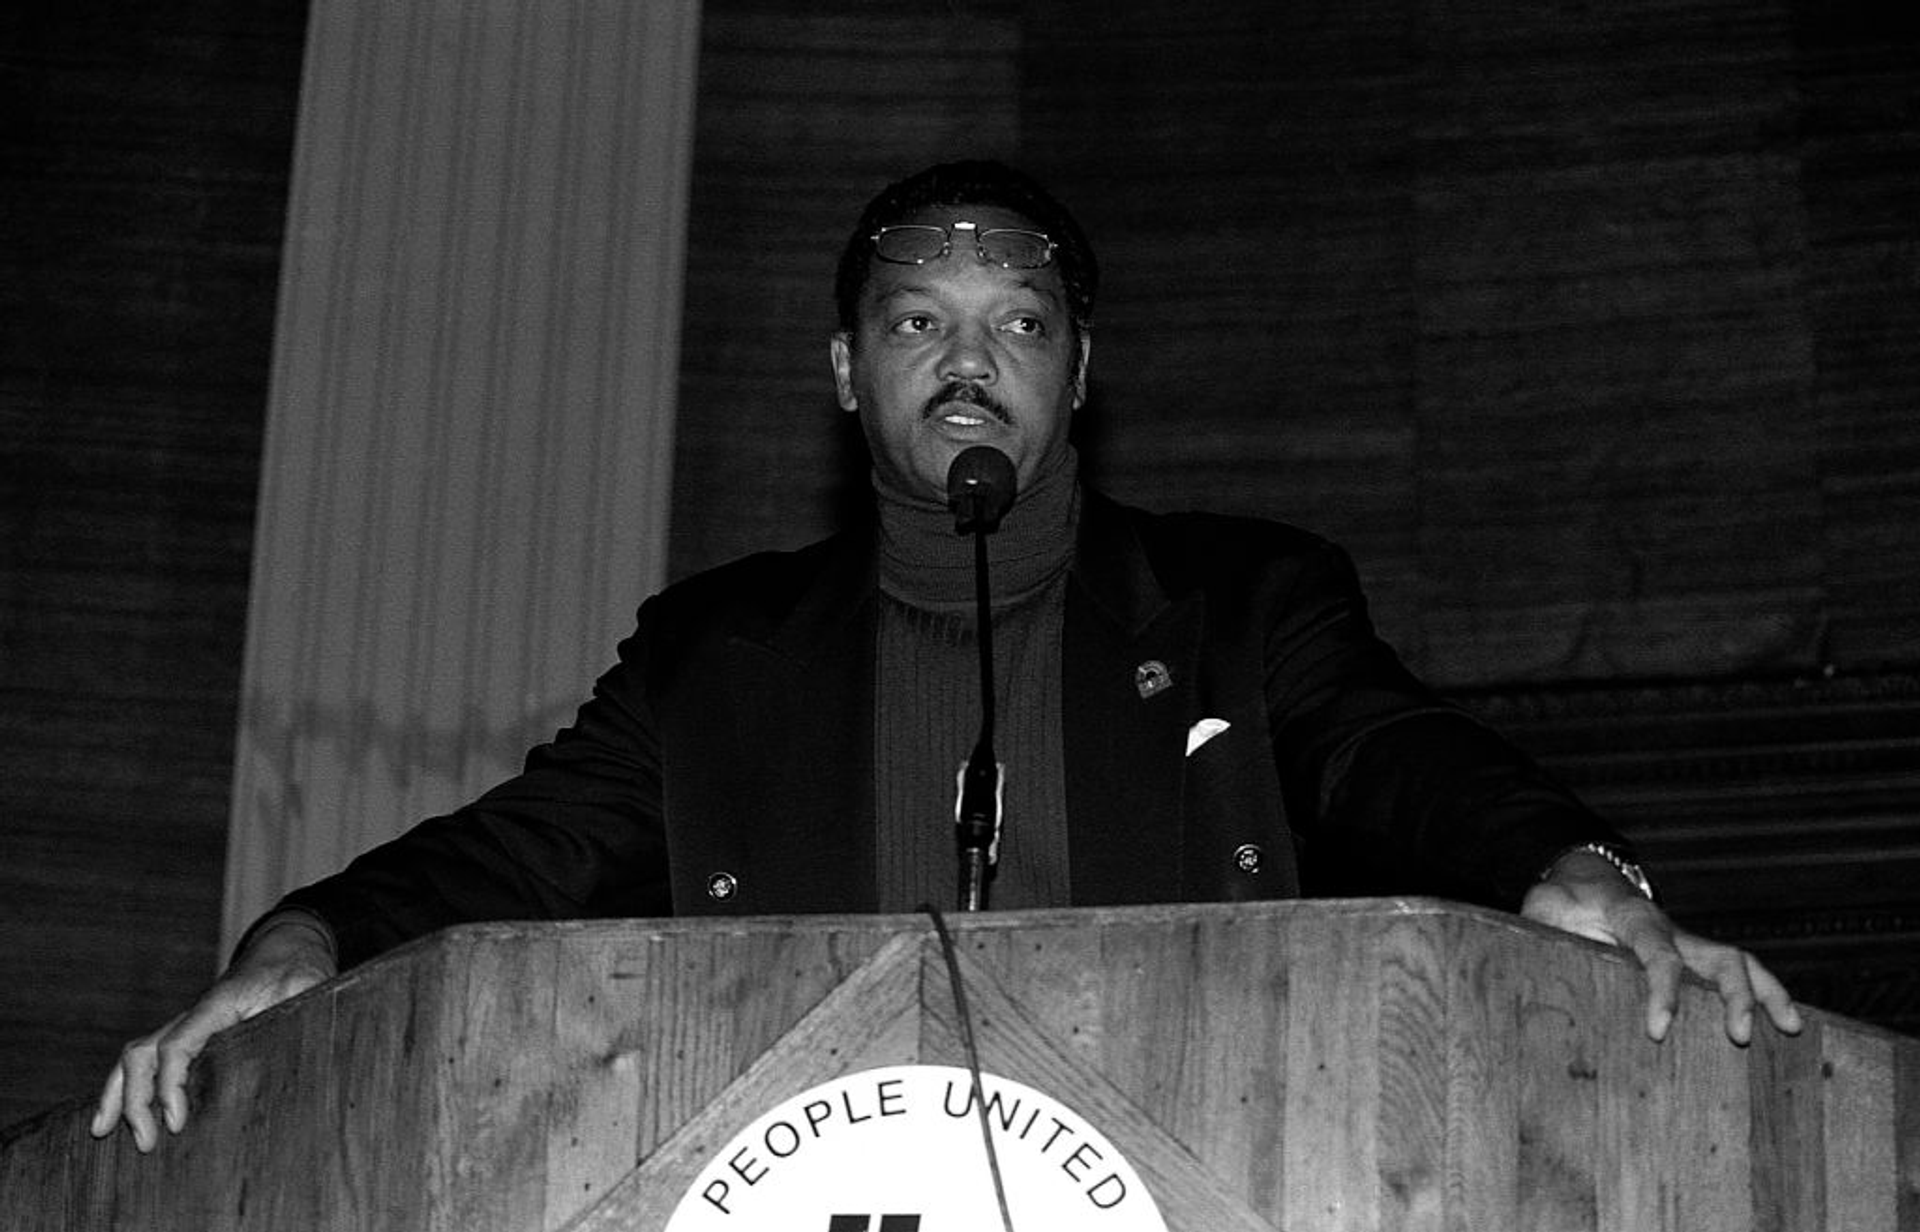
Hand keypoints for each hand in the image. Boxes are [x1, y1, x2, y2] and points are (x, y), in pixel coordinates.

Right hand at [91, 911, 336, 1151]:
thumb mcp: (307, 989)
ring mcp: (189, 1023)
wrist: (287, 949)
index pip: (177, 1045)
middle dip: (135, 1099)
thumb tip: (296, 1056)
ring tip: (103, 1132)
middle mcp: (194, 1014)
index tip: (176, 1123)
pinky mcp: (193, 1034)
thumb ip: (299, 1015)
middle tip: (146, 1143)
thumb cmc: (298, 971)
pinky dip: (128, 1083)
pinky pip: (150, 1057)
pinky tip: (119, 1113)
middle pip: (144, 1052)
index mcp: (219, 1005)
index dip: (169, 1086)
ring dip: (119, 1093)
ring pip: (138, 1054)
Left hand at [1520, 850, 1802, 1044]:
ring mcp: (1688, 941)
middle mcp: (1671, 929)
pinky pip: (1736, 970)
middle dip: (1736, 995)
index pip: (1658, 955)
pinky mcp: (1693, 956)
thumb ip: (1547, 930)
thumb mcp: (1543, 909)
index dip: (1662, 992)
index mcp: (1633, 918)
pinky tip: (1786, 1023)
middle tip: (1741, 1035)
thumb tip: (1542, 961)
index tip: (1659, 1030)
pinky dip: (1765, 993)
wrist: (1582, 878)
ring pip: (1739, 961)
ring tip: (1793, 1028)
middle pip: (1719, 955)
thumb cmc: (1561, 900)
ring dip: (1768, 993)